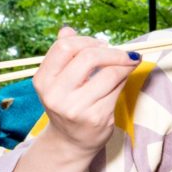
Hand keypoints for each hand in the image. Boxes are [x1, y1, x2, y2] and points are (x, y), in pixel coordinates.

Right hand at [33, 27, 140, 156]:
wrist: (71, 141)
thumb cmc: (68, 103)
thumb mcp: (58, 80)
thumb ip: (63, 55)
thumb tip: (67, 29)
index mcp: (43, 80)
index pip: (65, 47)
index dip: (87, 40)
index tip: (101, 44)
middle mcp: (56, 94)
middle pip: (89, 57)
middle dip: (112, 51)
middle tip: (123, 53)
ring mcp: (76, 108)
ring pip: (109, 73)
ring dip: (124, 65)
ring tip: (128, 63)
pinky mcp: (96, 118)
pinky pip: (117, 89)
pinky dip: (125, 79)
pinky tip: (125, 78)